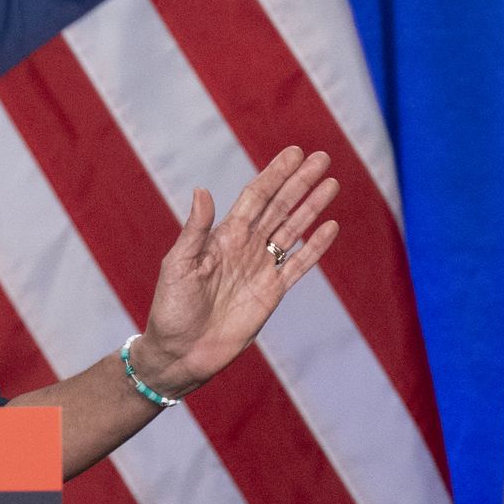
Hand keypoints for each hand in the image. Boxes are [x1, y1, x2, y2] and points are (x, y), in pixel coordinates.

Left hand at [136, 146, 340, 396]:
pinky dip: (315, 247)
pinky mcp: (272, 293)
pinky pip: (298, 265)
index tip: (295, 152)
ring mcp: (261, 268)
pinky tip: (330, 227)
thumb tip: (203, 190)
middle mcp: (245, 247)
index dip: (274, 174)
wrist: (181, 350)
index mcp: (222, 236)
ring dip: (312, 207)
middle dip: (300, 182)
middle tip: (323, 157)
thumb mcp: (177, 264)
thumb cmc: (171, 307)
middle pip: (279, 207)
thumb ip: (195, 230)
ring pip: (293, 230)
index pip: (254, 197)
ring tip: (332, 183)